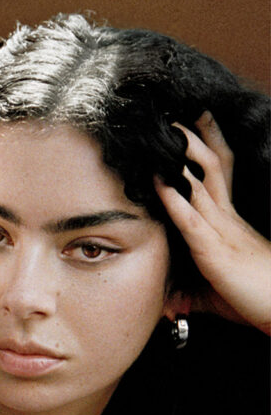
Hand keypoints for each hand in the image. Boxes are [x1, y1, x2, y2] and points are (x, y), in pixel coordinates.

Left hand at [154, 112, 270, 333]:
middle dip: (195, 137)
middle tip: (176, 111)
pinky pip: (191, 221)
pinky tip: (160, 184)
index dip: (206, 147)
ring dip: (181, 158)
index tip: (190, 124)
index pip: (218, 174)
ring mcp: (222, 232)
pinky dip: (174, 201)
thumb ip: (189, 293)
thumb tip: (167, 302)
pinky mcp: (215, 253)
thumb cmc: (254, 300)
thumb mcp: (214, 294)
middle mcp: (226, 220)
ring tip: (165, 131)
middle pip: (212, 166)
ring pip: (201, 183)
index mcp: (229, 222)